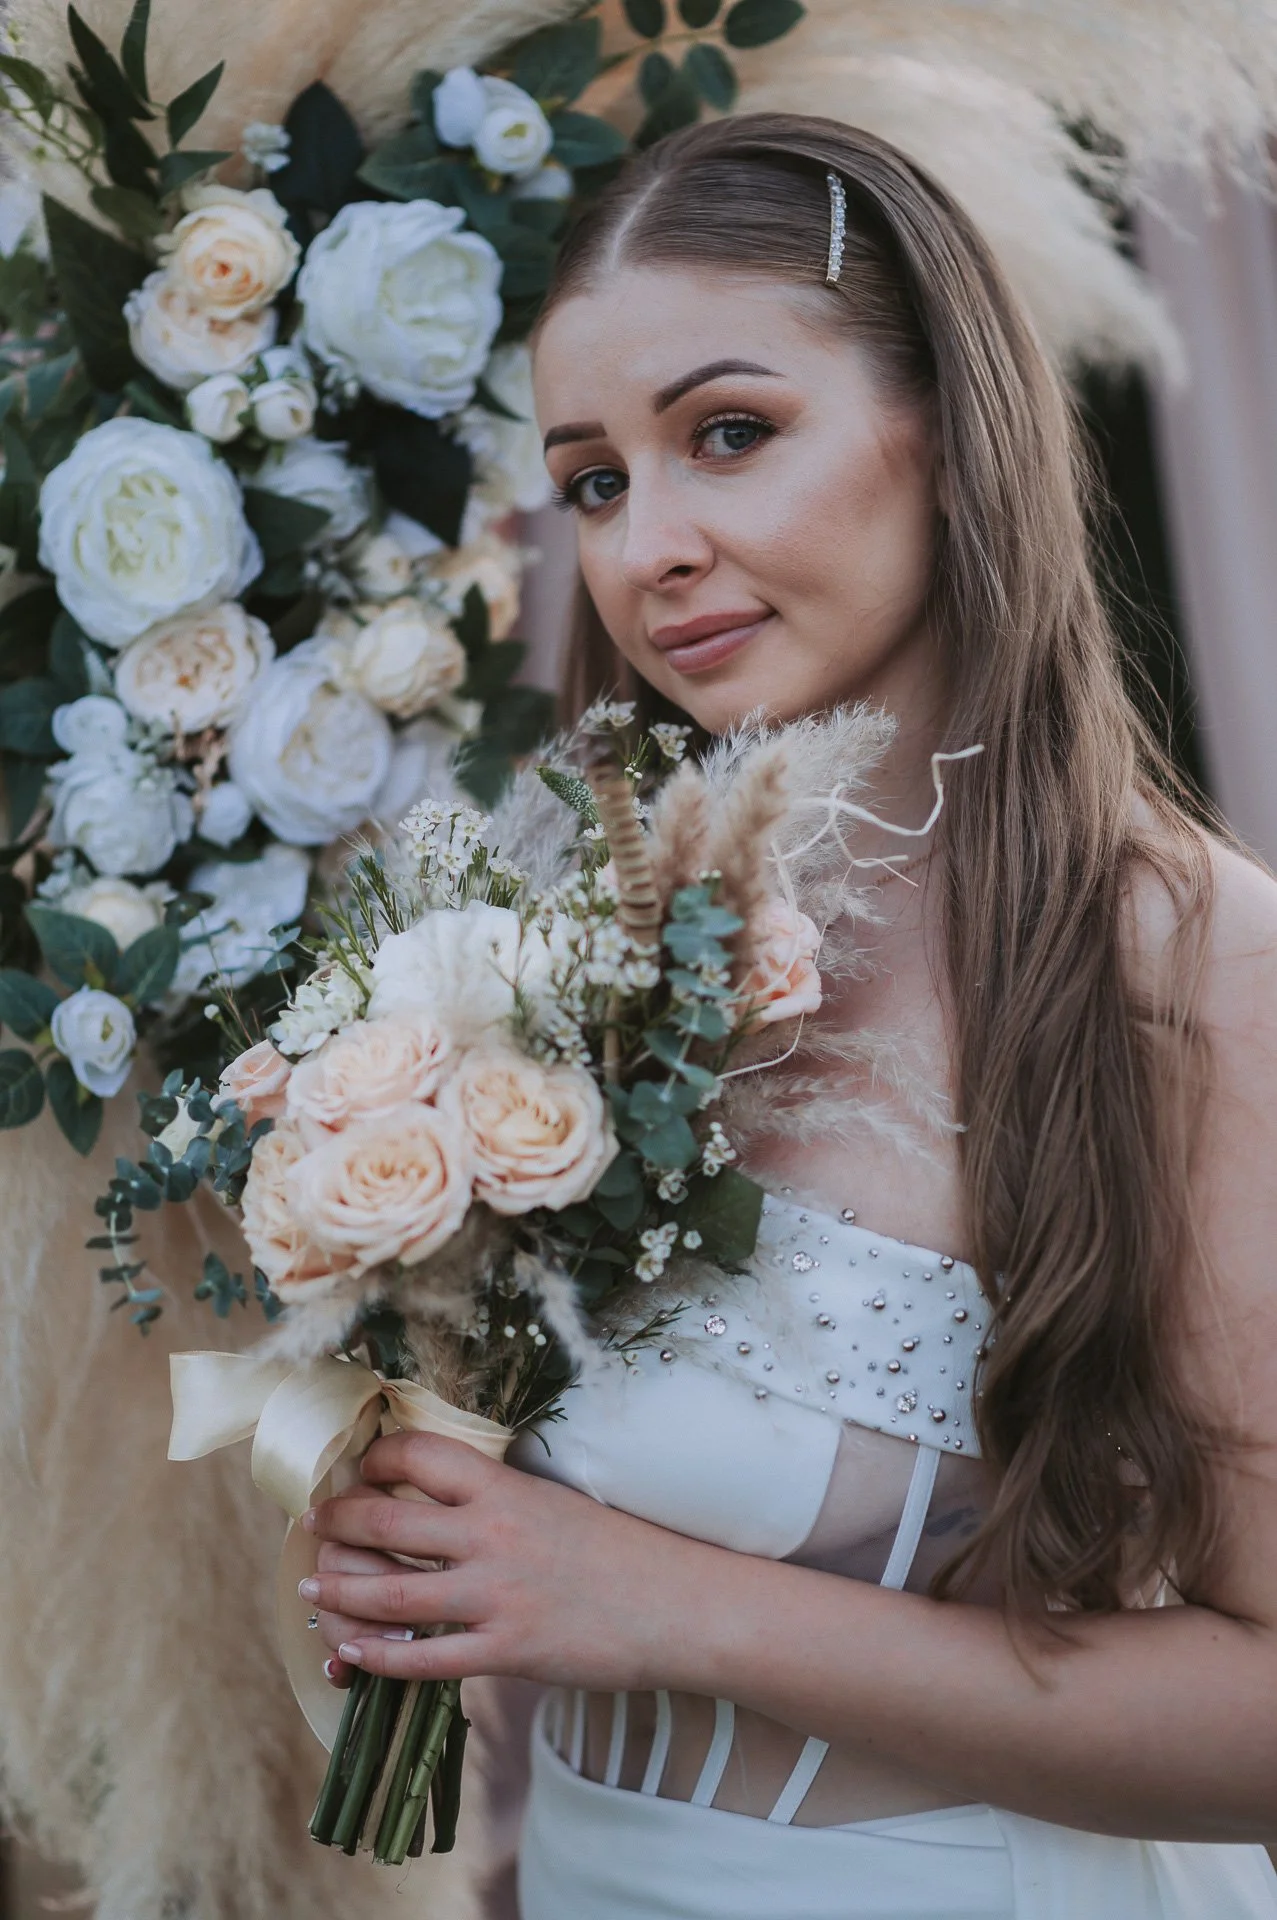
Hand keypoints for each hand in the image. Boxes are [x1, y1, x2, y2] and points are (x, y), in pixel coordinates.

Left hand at [301, 1429, 717, 1690]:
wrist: (679, 1605)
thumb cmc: (623, 1551)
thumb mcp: (555, 1503)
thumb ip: (499, 1501)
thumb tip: (442, 1500)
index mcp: (506, 1488)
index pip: (419, 1457)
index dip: (374, 1458)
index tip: (355, 1467)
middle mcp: (492, 1535)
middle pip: (386, 1522)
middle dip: (337, 1521)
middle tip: (312, 1522)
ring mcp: (495, 1597)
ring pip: (390, 1594)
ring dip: (339, 1591)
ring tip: (310, 1585)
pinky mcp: (505, 1652)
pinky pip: (423, 1659)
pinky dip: (378, 1657)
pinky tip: (351, 1652)